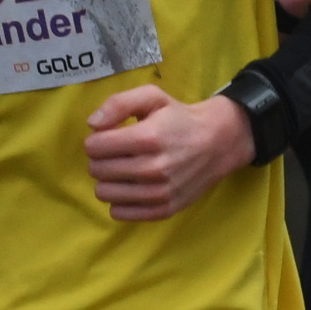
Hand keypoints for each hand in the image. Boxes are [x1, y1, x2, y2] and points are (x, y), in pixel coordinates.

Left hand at [83, 85, 254, 220]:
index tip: (107, 137)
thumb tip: (92, 124)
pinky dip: (119, 200)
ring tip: (122, 169)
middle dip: (100, 159)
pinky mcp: (164, 210)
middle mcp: (154, 168)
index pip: (94, 147)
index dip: (95, 140)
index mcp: (148, 137)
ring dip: (107, 180)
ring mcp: (160, 193)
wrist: (218, 143)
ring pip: (104, 193)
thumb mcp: (152, 97)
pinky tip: (130, 186)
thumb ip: (118, 104)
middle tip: (116, 153)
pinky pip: (119, 213)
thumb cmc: (179, 118)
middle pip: (97, 170)